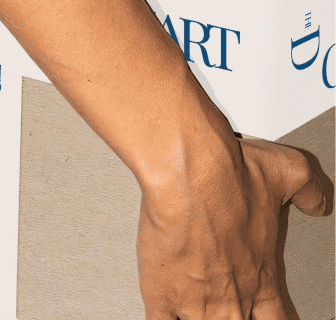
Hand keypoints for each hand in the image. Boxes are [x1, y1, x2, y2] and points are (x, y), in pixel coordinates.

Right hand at [137, 137, 332, 319]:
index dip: (271, 319)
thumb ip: (310, 194)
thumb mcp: (291, 174)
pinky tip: (164, 312)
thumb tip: (317, 203)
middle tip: (222, 303)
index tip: (260, 313)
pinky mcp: (160, 294)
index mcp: (263, 278)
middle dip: (230, 315)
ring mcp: (196, 302)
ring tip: (191, 303)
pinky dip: (163, 319)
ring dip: (196, 316)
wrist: (189, 172)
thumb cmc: (233, 175)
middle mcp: (234, 297)